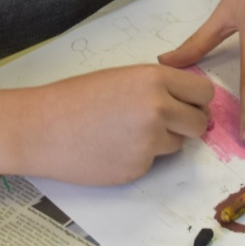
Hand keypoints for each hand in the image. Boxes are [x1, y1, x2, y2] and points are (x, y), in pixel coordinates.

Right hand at [18, 66, 211, 184]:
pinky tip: (111, 148)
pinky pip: (152, 162)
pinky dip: (138, 157)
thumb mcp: (122, 77)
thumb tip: (188, 99)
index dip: (196, 100)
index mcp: (154, 80)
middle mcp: (158, 109)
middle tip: (164, 121)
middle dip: (186, 124)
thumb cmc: (75, 98)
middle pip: (199, 122)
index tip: (187, 103)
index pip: (204, 92)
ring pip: (177, 144)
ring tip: (124, 131)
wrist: (40, 128)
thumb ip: (158, 86)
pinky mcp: (138, 168)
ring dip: (162, 141)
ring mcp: (149, 142)